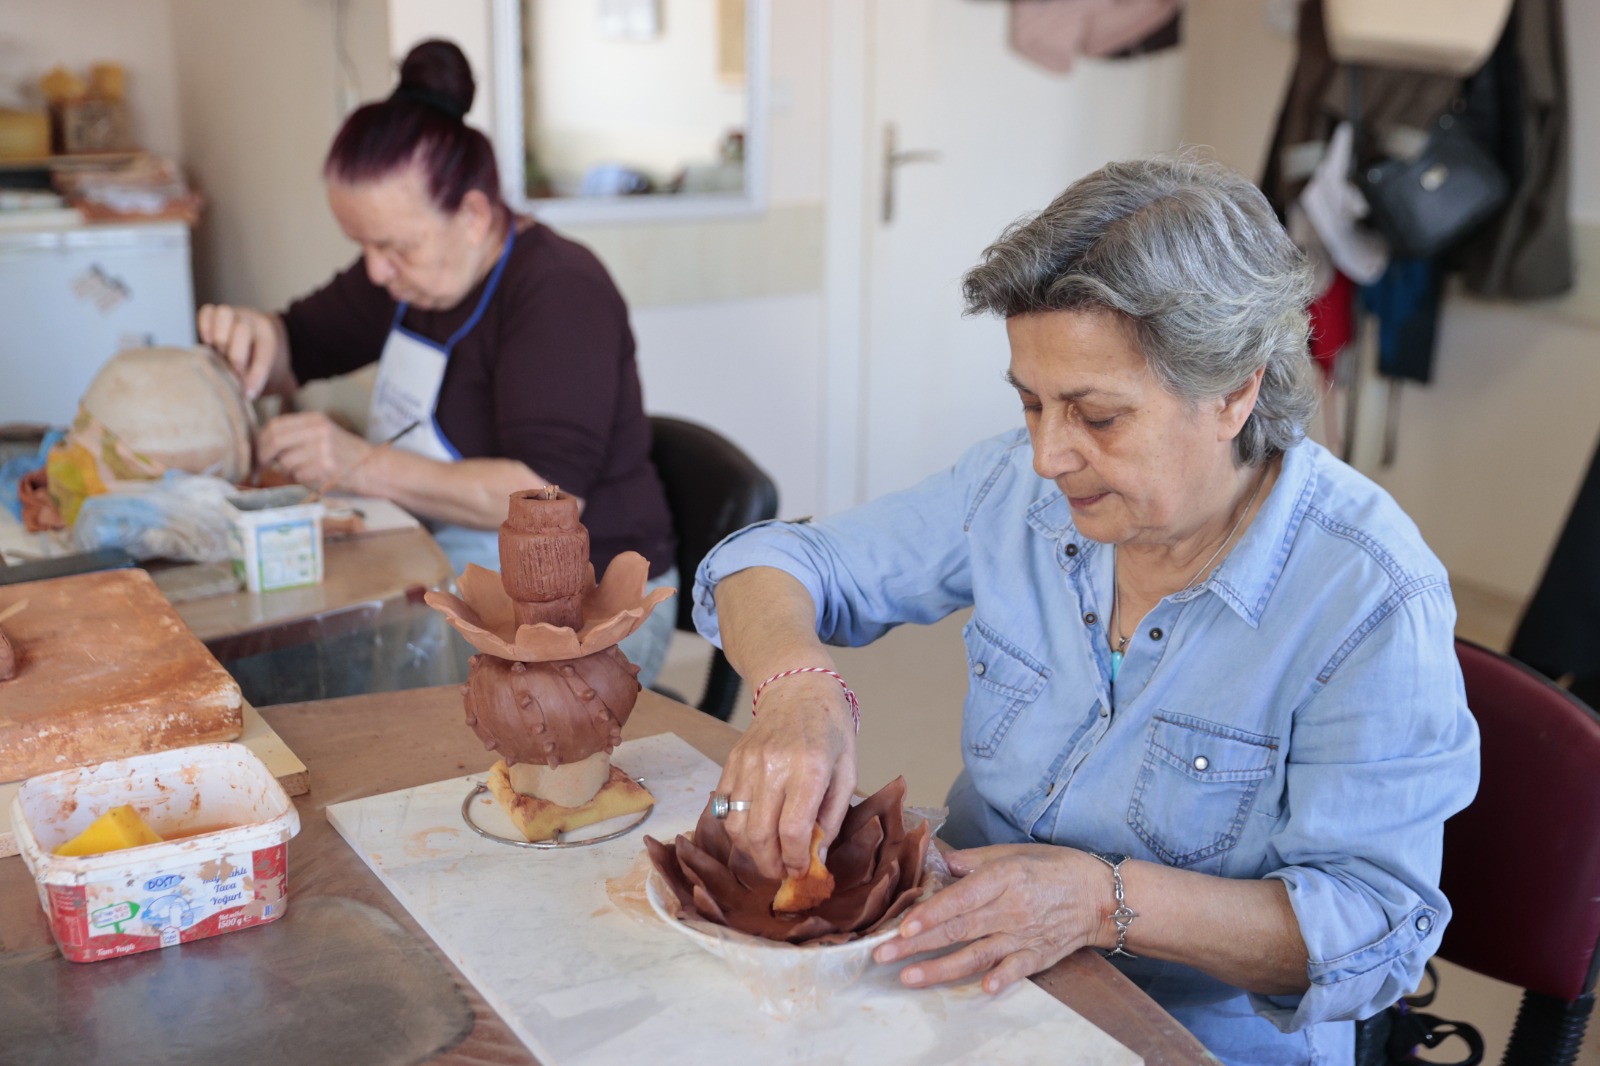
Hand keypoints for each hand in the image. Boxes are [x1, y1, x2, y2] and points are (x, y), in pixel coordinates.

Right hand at [197, 304, 283, 399]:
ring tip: (220, 354)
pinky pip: (207, 311)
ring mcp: (232, 313)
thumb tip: (243, 395)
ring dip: (220, 337)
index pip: (264, 355)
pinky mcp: (214, 312)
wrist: (252, 336)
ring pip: (224, 314)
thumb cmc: (256, 359)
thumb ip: (256, 379)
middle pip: (242, 330)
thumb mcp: (264, 370)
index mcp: (268, 335)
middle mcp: (250, 320)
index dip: (256, 376)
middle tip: (233, 371)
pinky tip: (207, 343)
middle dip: (236, 356)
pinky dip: (204, 326)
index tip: (248, 394)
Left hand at [255, 412, 371, 489]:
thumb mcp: (323, 435)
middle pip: (275, 440)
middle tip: (261, 466)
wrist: (374, 467)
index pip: (275, 425)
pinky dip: (301, 479)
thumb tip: (262, 447)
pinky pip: (298, 475)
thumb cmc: (345, 455)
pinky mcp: (326, 466)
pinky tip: (315, 476)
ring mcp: (322, 447)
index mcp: (315, 419)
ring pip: (285, 461)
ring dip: (288, 470)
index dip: (261, 441)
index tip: (258, 452)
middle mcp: (318, 430)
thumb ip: (296, 436)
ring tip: (304, 470)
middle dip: (264, 456)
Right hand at [714, 672, 858, 880]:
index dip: (794, 860)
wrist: (797, 688)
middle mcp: (773, 766)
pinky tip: (752, 831)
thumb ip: (832, 816)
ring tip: (767, 854)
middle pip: (759, 833)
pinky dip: (734, 827)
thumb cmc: (830, 730)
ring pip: (735, 825)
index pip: (792, 830)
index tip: (801, 871)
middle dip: (769, 864)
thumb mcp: (847, 771)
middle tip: (781, 872)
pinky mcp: (731, 761)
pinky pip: (723, 807)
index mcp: (809, 768)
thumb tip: (817, 859)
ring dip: (749, 850)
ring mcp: (747, 763)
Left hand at [873, 844, 1109, 993]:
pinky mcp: (1039, 955)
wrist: (1100, 894)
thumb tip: (939, 863)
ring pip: (976, 954)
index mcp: (1002, 877)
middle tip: (883, 954)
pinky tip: (981, 989)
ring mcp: (1024, 935)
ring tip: (910, 977)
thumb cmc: (1053, 867)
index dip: (929, 913)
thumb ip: (973, 860)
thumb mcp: (1012, 852)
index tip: (901, 925)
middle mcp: (1010, 908)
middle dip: (917, 944)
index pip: (959, 899)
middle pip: (957, 929)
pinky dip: (1001, 979)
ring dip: (941, 968)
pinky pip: (1016, 969)